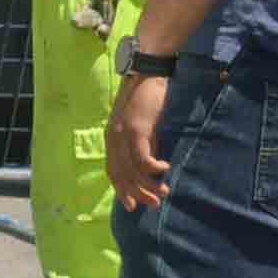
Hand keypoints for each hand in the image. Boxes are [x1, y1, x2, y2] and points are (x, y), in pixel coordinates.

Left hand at [106, 71, 174, 209]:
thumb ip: (143, 144)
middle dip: (137, 193)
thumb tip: (151, 167)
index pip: (113, 171)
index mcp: (112, 138)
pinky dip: (153, 168)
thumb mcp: (142, 125)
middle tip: (153, 205)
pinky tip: (165, 171)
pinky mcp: (136, 129)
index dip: (122, 190)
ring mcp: (123, 134)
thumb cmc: (147, 98)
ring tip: (163, 193)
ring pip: (133, 169)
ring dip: (149, 185)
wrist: (147, 72)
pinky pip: (143, 157)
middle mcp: (113, 138)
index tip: (133, 205)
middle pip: (122, 174)